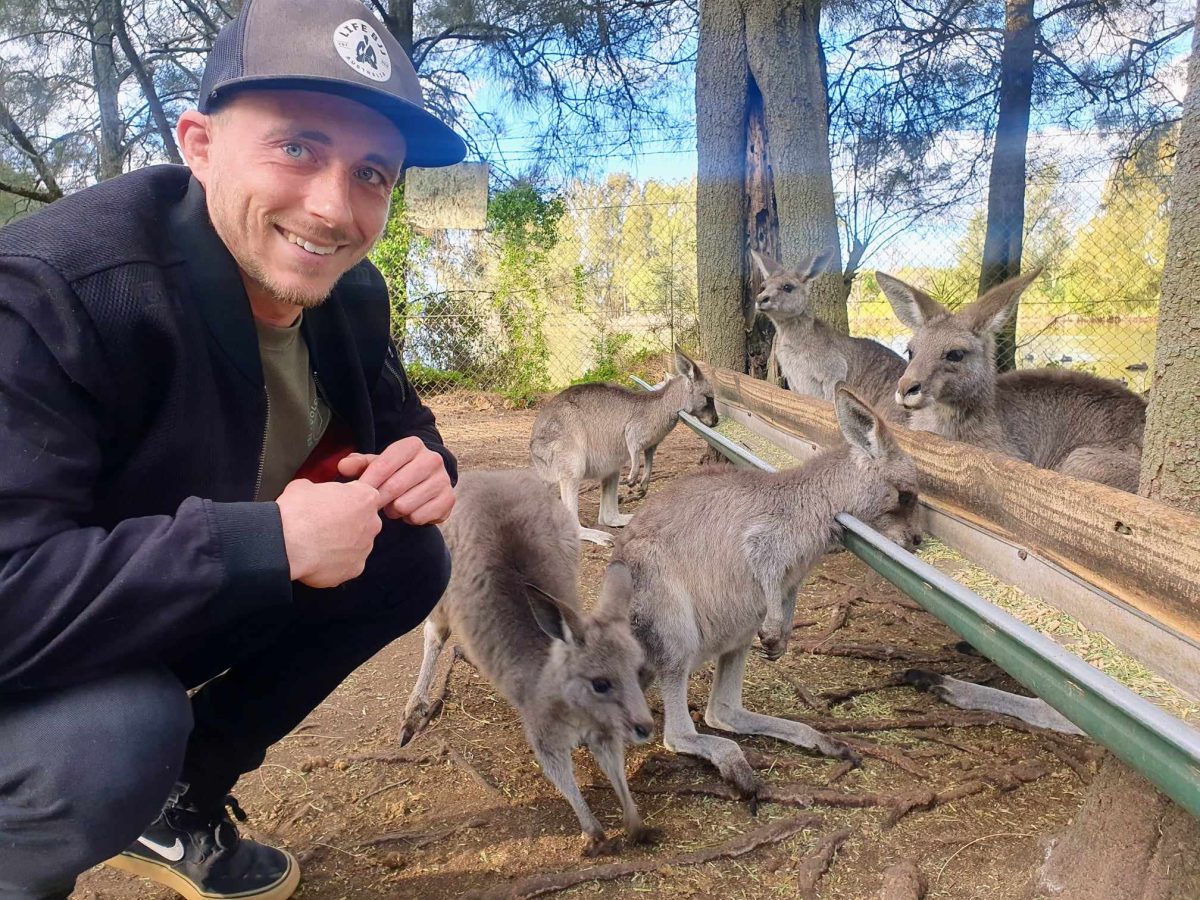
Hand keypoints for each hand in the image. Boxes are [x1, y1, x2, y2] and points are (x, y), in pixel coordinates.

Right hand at [276, 479, 382, 586]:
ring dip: (342, 544)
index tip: (334, 504)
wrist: (286, 544)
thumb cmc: (297, 513)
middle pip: (364, 521)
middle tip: (324, 524)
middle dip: (348, 523)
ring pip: (357, 545)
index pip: (365, 496)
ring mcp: (365, 548)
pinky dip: (336, 563)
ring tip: (318, 543)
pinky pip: (348, 564)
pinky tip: (318, 558)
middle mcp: (372, 523)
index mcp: (365, 497)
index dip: (347, 499)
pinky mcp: (355, 570)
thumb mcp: (305, 485)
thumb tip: (314, 494)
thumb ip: (321, 489)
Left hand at [337, 437, 454, 525]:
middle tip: (376, 504)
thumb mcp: (378, 464)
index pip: (384, 464)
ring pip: (405, 504)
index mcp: (413, 445)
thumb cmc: (397, 471)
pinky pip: (419, 517)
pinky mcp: (449, 499)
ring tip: (394, 506)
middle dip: (380, 499)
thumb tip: (342, 466)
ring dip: (394, 511)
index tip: (358, 493)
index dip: (368, 481)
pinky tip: (410, 511)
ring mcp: (443, 479)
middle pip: (394, 487)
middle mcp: (432, 459)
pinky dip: (410, 518)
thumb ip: (360, 464)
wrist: (429, 481)